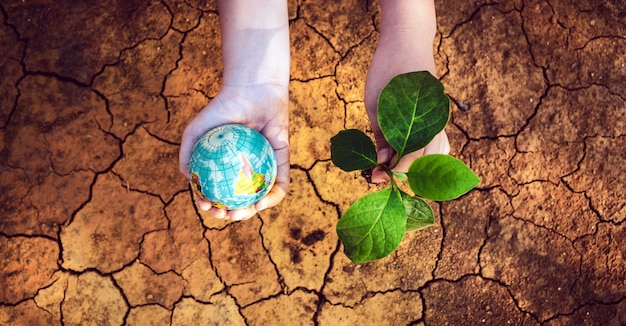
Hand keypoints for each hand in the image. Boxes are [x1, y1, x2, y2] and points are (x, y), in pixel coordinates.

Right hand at [179, 0, 289, 220]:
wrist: (251, 90)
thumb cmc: (222, 108)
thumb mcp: (196, 131)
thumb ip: (187, 153)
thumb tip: (187, 179)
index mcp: (225, 166)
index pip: (218, 193)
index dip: (211, 205)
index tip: (206, 207)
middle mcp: (245, 169)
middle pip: (239, 200)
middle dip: (232, 215)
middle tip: (226, 214)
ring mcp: (264, 166)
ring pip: (260, 197)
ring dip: (252, 211)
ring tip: (242, 212)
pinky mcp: (282, 161)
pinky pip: (280, 184)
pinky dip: (273, 197)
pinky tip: (262, 201)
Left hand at [364, 0, 448, 182]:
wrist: (408, 41)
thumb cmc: (388, 70)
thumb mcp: (375, 105)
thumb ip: (381, 136)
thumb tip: (382, 164)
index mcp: (423, 118)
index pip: (412, 159)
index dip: (392, 172)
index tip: (374, 177)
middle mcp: (438, 123)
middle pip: (428, 164)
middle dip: (403, 173)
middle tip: (378, 175)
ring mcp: (441, 120)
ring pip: (438, 157)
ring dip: (417, 167)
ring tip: (391, 167)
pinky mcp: (438, 118)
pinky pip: (438, 145)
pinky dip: (424, 156)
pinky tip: (405, 155)